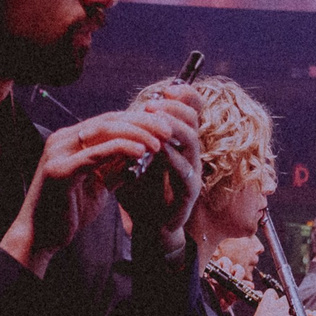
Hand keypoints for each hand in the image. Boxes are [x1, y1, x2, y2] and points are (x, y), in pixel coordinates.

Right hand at [2, 109, 174, 275]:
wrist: (41, 237)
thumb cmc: (69, 211)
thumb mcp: (99, 184)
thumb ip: (116, 167)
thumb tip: (143, 153)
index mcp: (70, 140)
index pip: (109, 120)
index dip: (138, 121)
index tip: (164, 126)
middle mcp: (61, 140)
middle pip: (108, 120)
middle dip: (142, 122)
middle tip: (169, 128)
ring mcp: (57, 153)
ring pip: (103, 132)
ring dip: (136, 133)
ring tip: (161, 141)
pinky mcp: (58, 170)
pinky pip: (94, 154)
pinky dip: (120, 149)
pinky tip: (141, 151)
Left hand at [116, 86, 203, 255]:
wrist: (148, 225)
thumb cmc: (142, 189)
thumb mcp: (136, 158)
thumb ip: (135, 137)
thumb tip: (122, 112)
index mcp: (179, 141)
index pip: (191, 110)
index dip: (185, 97)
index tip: (167, 91)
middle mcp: (190, 153)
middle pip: (194, 120)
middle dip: (173, 108)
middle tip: (152, 106)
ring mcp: (191, 172)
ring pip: (192, 141)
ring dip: (173, 127)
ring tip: (154, 120)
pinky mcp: (188, 193)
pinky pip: (185, 171)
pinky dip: (172, 158)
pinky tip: (159, 151)